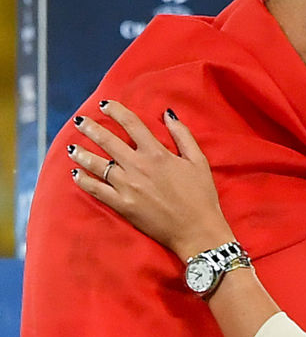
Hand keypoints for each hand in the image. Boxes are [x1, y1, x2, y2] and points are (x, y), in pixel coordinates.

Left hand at [68, 100, 234, 260]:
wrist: (196, 231)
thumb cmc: (201, 196)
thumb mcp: (198, 161)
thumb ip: (183, 135)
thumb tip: (168, 114)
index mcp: (157, 153)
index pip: (131, 124)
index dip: (115, 111)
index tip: (104, 105)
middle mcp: (138, 166)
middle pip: (107, 141)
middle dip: (91, 128)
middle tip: (79, 121)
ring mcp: (128, 187)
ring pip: (97, 164)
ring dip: (82, 153)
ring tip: (72, 148)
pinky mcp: (123, 205)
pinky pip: (97, 189)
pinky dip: (84, 180)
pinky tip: (76, 174)